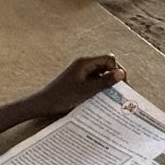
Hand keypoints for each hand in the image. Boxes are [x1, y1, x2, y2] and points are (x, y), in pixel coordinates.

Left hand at [0, 54, 125, 136]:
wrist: (43, 104)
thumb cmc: (62, 97)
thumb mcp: (86, 90)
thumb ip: (105, 82)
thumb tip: (121, 73)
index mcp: (85, 63)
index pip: (109, 59)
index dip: (117, 70)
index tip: (120, 85)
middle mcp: (84, 65)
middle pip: (106, 66)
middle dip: (114, 78)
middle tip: (119, 93)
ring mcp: (81, 73)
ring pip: (101, 75)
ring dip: (107, 85)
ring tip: (111, 98)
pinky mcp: (78, 82)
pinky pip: (93, 82)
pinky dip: (99, 89)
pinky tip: (101, 100)